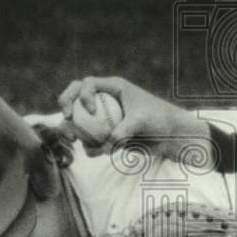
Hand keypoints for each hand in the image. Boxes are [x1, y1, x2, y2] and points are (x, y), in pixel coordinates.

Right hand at [58, 76, 212, 166]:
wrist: (170, 137)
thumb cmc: (160, 120)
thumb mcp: (142, 120)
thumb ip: (123, 130)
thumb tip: (107, 143)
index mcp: (113, 88)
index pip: (87, 84)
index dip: (82, 95)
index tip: (89, 110)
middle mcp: (105, 100)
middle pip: (75, 97)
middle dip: (65, 105)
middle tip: (67, 119)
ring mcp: (104, 118)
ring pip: (79, 122)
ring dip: (73, 131)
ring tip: (77, 140)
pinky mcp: (106, 135)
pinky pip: (90, 141)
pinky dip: (91, 147)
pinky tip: (99, 152)